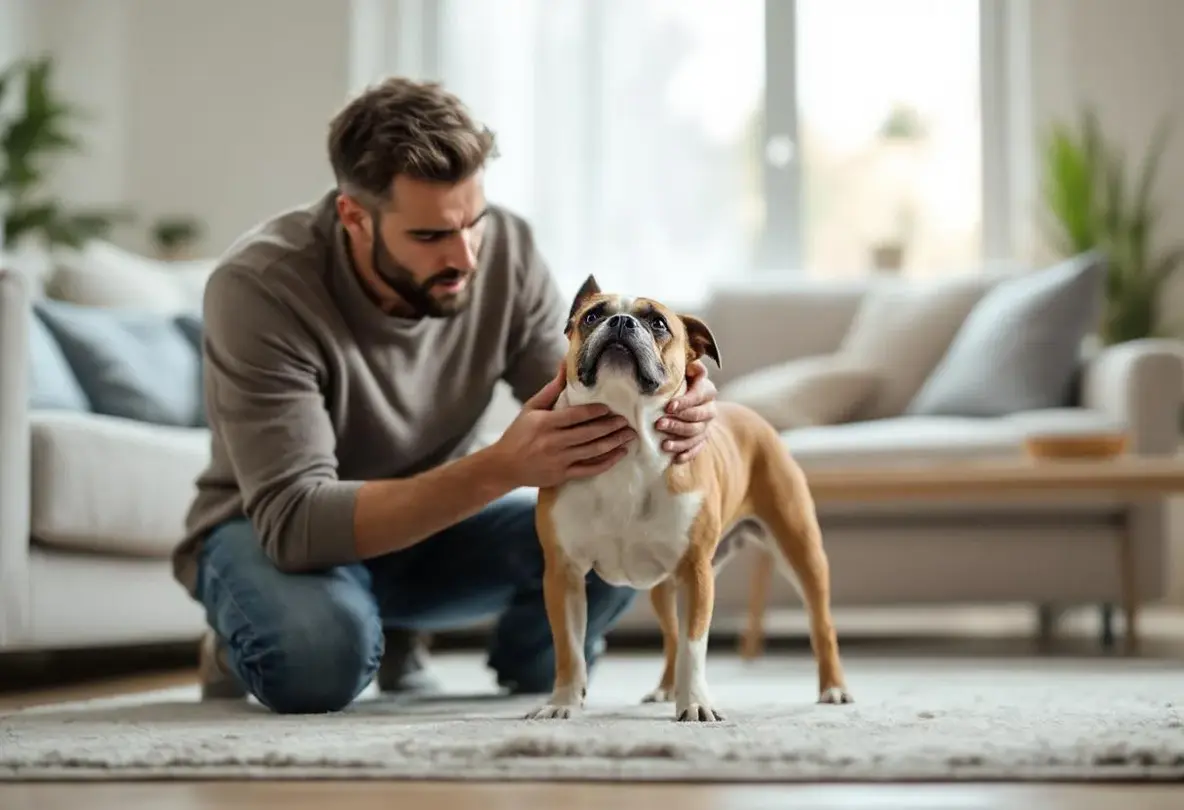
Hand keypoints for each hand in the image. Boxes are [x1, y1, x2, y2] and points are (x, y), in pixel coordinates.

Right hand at [493, 363, 635, 487]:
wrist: (504, 466)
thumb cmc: (518, 433)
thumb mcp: (531, 407)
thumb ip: (552, 389)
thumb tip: (565, 364)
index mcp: (545, 423)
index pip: (575, 416)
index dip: (595, 412)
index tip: (609, 408)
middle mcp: (553, 442)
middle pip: (588, 434)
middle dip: (611, 427)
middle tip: (626, 421)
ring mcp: (559, 460)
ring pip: (593, 451)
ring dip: (614, 443)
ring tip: (629, 436)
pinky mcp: (562, 475)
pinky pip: (590, 469)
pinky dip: (607, 462)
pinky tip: (619, 454)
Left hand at [655, 360, 716, 463]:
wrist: (689, 400)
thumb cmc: (679, 383)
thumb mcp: (682, 372)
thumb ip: (683, 366)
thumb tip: (683, 360)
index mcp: (706, 390)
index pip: (699, 396)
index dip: (685, 402)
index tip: (668, 406)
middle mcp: (710, 408)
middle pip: (698, 418)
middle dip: (678, 422)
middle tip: (659, 424)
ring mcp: (706, 426)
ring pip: (697, 435)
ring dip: (680, 440)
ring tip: (663, 444)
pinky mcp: (702, 440)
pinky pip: (698, 449)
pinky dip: (687, 454)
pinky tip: (675, 459)